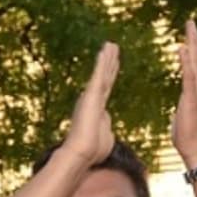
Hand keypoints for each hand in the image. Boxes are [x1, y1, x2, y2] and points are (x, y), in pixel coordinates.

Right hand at [59, 42, 118, 166]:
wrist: (83, 152)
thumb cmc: (94, 150)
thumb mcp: (106, 140)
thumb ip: (107, 131)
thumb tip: (108, 131)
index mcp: (98, 111)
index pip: (106, 90)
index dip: (110, 77)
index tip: (113, 65)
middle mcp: (93, 100)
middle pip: (105, 78)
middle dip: (109, 63)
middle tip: (113, 48)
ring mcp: (92, 96)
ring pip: (102, 72)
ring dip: (107, 57)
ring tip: (112, 44)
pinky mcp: (91, 93)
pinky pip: (98, 73)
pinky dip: (102, 61)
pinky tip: (106, 49)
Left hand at [172, 20, 196, 166]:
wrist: (196, 150)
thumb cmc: (189, 138)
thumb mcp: (184, 117)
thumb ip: (184, 108)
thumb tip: (181, 110)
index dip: (196, 49)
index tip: (192, 35)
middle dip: (196, 39)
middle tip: (190, 22)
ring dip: (193, 43)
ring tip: (188, 27)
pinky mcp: (191, 99)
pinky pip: (188, 76)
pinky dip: (185, 61)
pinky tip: (181, 47)